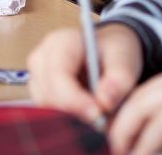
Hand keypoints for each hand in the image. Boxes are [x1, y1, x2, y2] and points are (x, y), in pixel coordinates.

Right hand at [28, 23, 143, 124]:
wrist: (108, 52)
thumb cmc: (114, 51)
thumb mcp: (124, 58)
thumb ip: (120, 79)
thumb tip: (104, 102)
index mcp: (61, 41)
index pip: (57, 74)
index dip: (74, 99)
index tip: (97, 115)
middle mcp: (42, 57)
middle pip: (47, 93)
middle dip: (73, 110)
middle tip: (101, 119)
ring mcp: (37, 75)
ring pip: (45, 106)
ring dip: (69, 114)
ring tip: (95, 110)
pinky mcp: (39, 92)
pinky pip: (46, 112)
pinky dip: (65, 116)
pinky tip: (85, 111)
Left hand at [107, 46, 161, 154]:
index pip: (158, 88)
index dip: (140, 107)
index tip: (129, 126)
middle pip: (143, 94)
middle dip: (125, 118)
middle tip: (115, 140)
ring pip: (144, 105)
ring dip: (127, 128)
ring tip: (119, 149)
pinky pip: (160, 123)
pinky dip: (146, 139)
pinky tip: (139, 154)